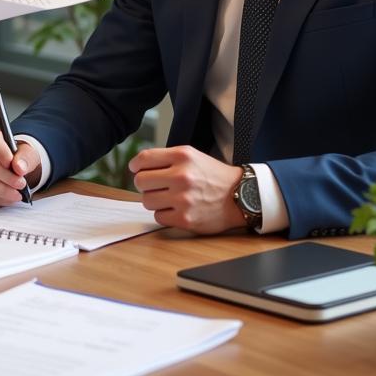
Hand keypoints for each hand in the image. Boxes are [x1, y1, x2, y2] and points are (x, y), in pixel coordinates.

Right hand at [0, 128, 40, 205]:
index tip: (14, 164)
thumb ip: (25, 157)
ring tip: (18, 192)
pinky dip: (1, 200)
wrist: (10, 167)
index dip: (4, 154)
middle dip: (11, 178)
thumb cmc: (15, 156)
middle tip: (22, 183)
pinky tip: (9, 197)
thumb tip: (19, 167)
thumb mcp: (26, 151)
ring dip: (7, 191)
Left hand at [129, 146, 244, 233]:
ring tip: (167, 198)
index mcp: (182, 156)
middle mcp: (182, 176)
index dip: (135, 165)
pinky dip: (164, 214)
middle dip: (144, 184)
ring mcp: (183, 199)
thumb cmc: (212, 175)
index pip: (144, 158)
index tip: (135, 169)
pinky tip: (176, 209)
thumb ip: (166, 159)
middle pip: (140, 181)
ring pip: (147, 200)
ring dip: (154, 200)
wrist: (241, 196)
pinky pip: (158, 217)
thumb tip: (137, 167)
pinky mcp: (186, 219)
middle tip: (154, 186)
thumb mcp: (192, 156)